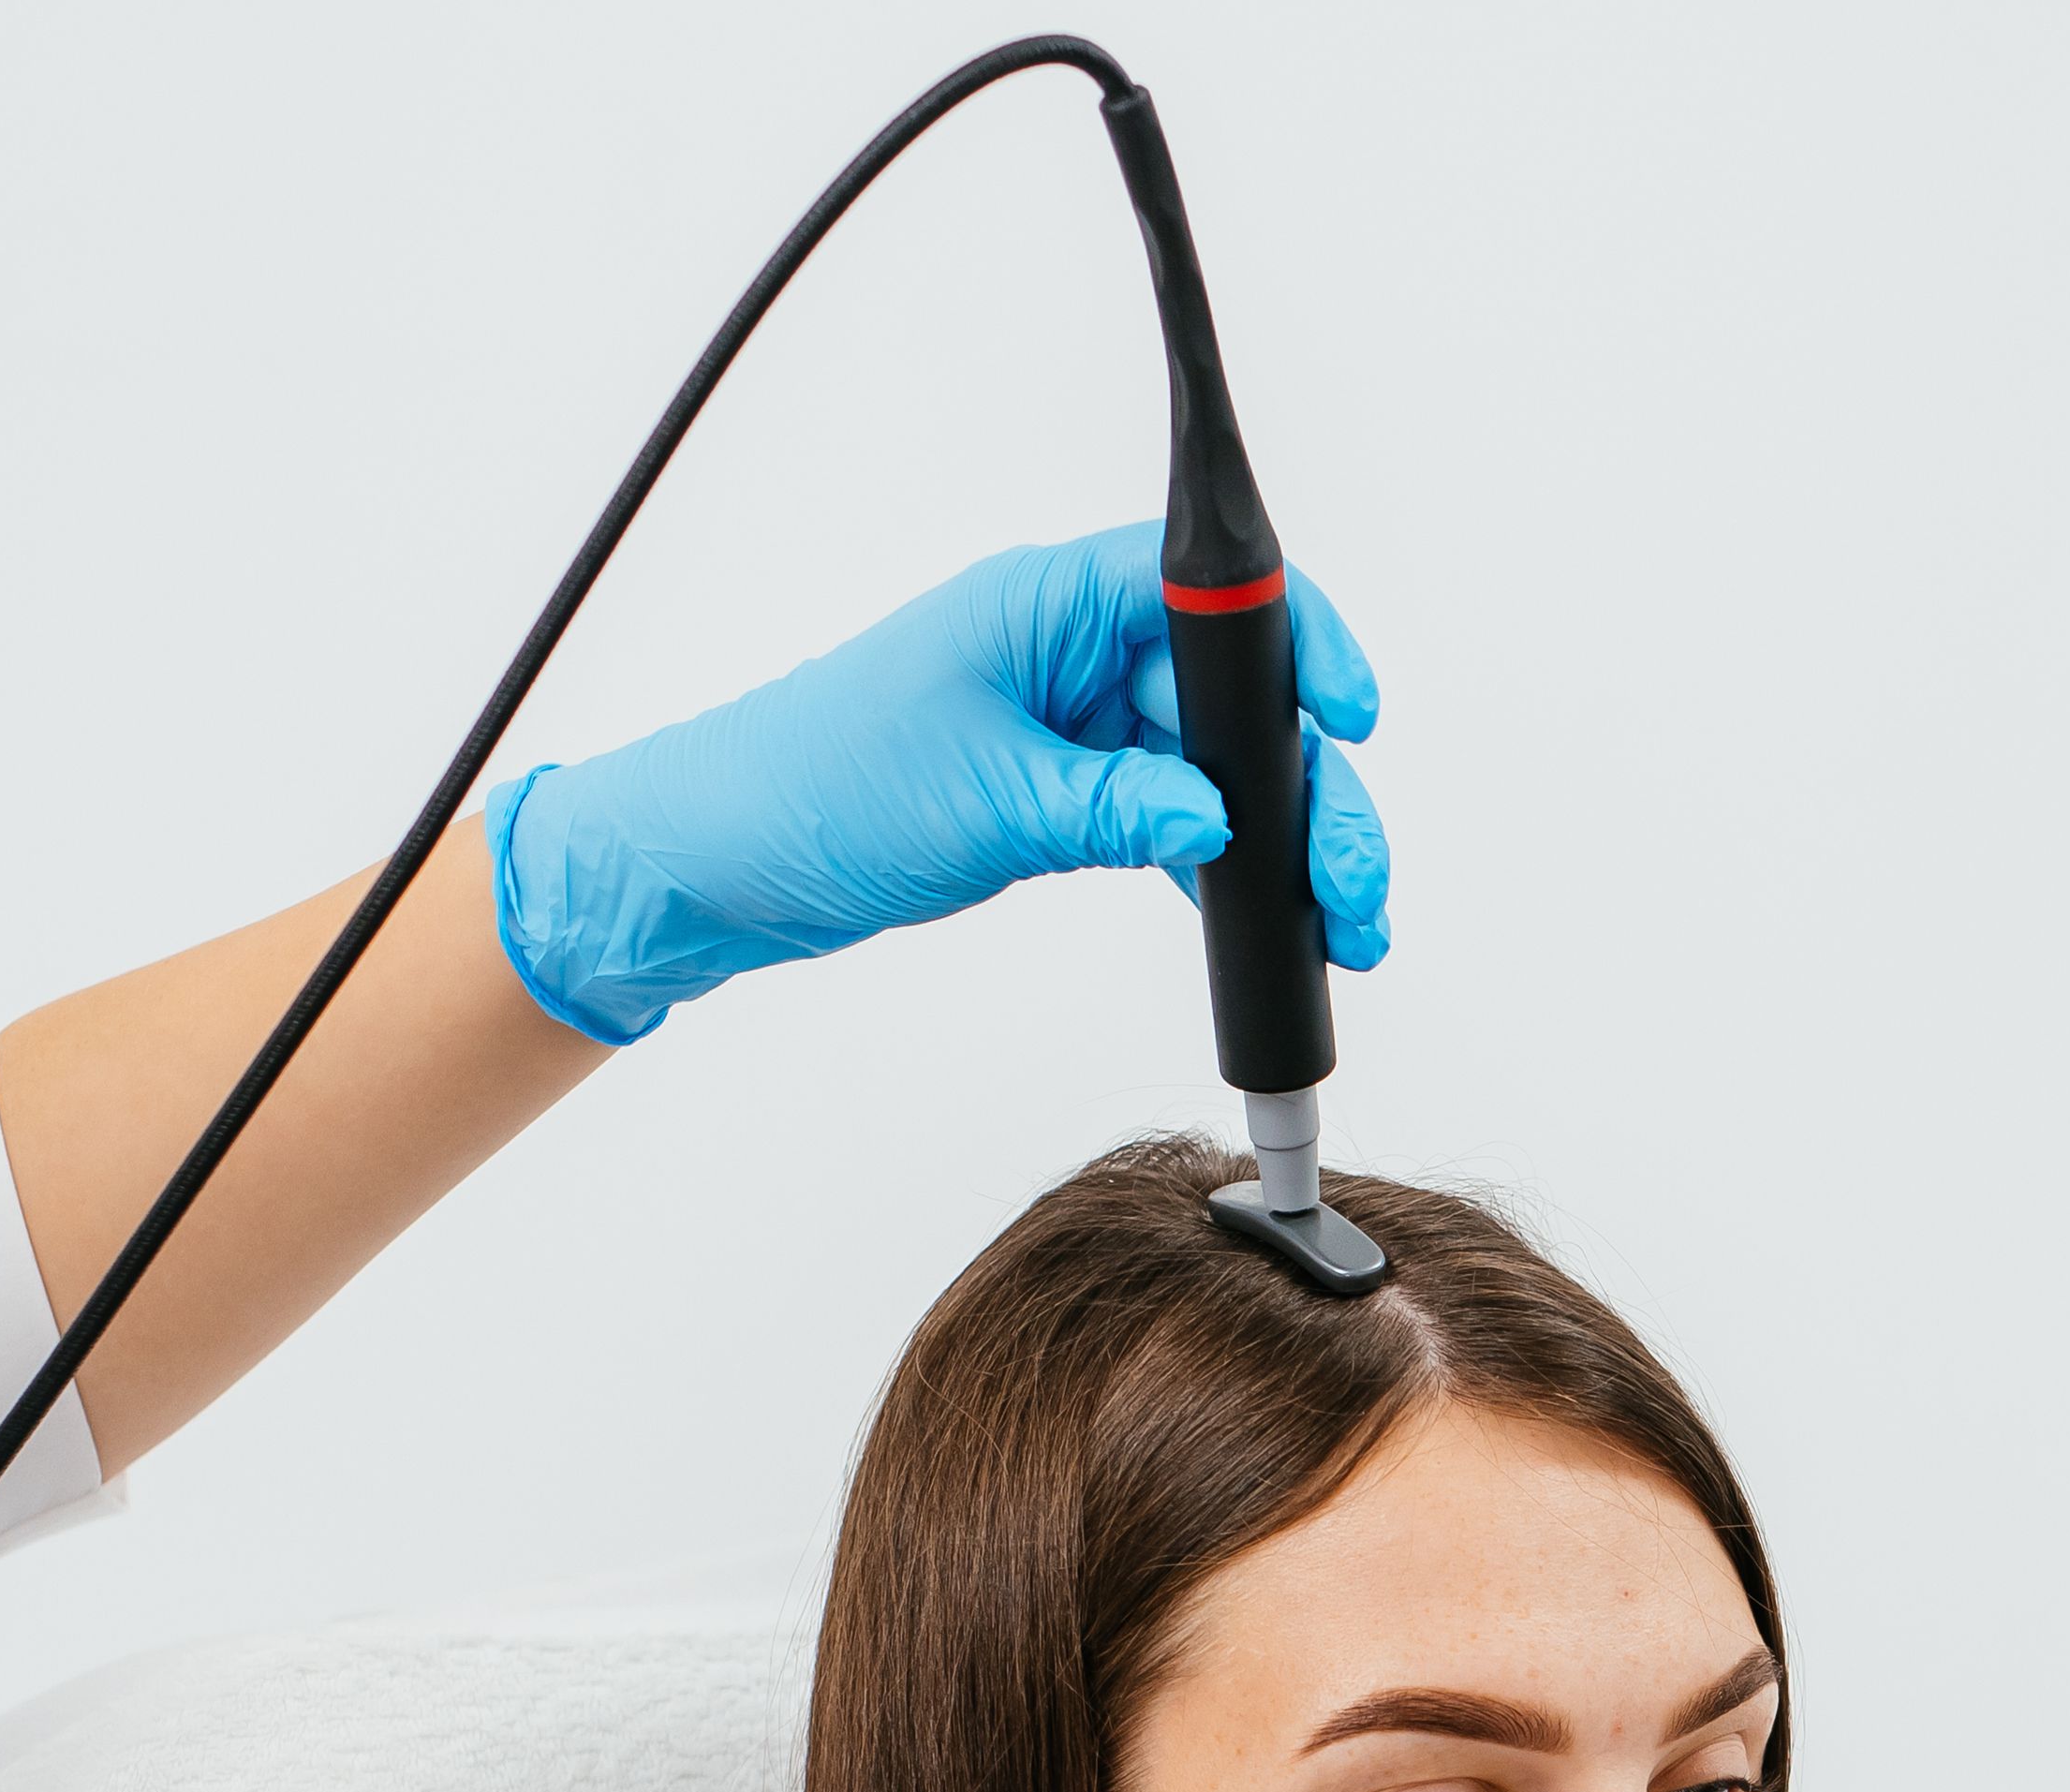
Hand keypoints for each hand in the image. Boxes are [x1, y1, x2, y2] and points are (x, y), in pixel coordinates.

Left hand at [486, 525, 1388, 1045]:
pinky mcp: (1064, 792)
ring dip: (1283, 840)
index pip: (1211, 591)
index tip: (1353, 715)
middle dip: (1311, 786)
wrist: (715, 863)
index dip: (1299, 644)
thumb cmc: (812, 793)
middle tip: (1352, 880)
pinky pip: (1176, 814)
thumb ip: (1118, 807)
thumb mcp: (986, 803)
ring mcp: (1072, 723)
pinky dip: (1226, 865)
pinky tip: (1263, 919)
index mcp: (1048, 605)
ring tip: (1336, 922)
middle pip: (1237, 696)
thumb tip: (1220, 821)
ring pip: (1220, 767)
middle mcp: (1069, 649)